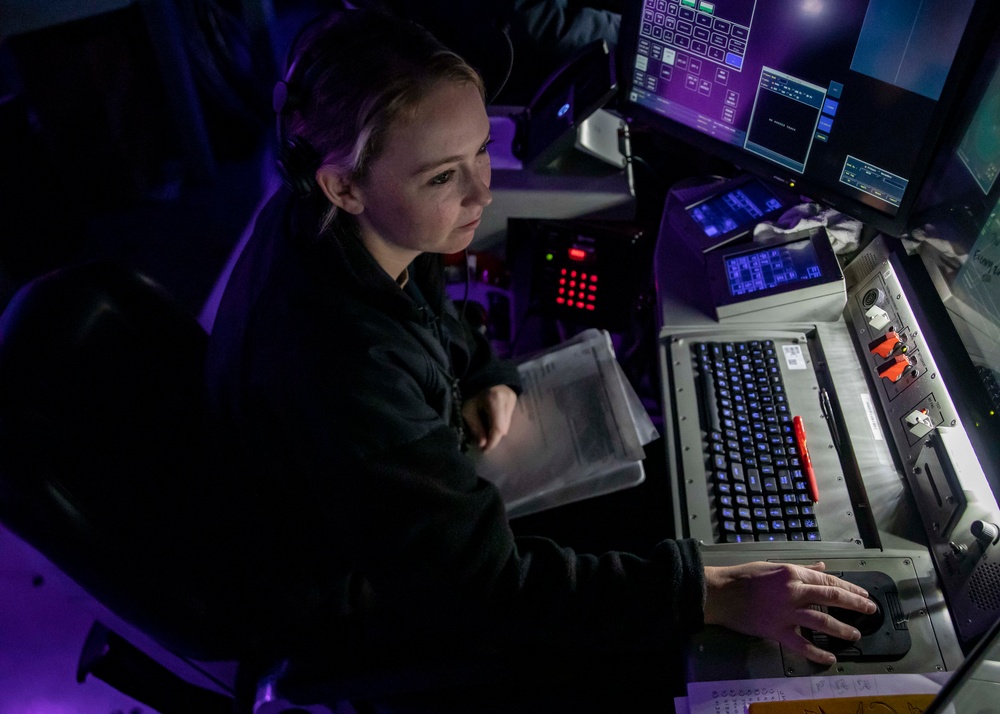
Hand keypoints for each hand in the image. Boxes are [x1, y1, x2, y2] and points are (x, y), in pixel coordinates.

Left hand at [462, 385, 516, 451]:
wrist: (481, 373)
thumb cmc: (471, 390)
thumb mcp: (468, 409)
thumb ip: (476, 427)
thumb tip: (483, 444)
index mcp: (495, 400)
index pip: (498, 428)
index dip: (492, 442)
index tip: (484, 451)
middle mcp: (508, 400)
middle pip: (504, 428)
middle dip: (493, 437)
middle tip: (483, 443)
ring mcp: (514, 399)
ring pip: (507, 424)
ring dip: (497, 431)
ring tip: (486, 432)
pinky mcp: (515, 399)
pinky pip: (508, 417)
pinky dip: (500, 423)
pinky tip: (491, 423)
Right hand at [703, 561, 876, 664]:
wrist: (720, 593)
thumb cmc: (744, 577)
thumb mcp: (773, 566)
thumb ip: (800, 569)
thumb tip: (822, 568)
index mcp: (792, 573)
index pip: (826, 580)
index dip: (848, 588)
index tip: (862, 594)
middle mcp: (793, 591)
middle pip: (831, 597)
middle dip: (854, 604)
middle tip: (870, 610)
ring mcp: (786, 612)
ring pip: (821, 620)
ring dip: (841, 628)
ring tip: (855, 634)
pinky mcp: (777, 630)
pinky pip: (801, 643)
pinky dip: (817, 652)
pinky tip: (830, 658)